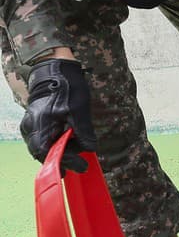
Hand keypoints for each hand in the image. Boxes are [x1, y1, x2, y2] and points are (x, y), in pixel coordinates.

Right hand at [19, 59, 96, 173]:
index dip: (65, 161)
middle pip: (43, 152)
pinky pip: (41, 139)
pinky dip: (54, 144)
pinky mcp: (34, 122)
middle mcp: (30, 127)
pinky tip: (67, 144)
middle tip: (79, 164)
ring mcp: (30, 125)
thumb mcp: (79, 110)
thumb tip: (90, 148)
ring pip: (41, 147)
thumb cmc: (66, 87)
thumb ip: (83, 131)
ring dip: (58, 152)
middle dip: (61, 159)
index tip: (82, 165)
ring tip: (75, 155)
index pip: (48, 152)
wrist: (54, 70)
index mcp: (40, 125)